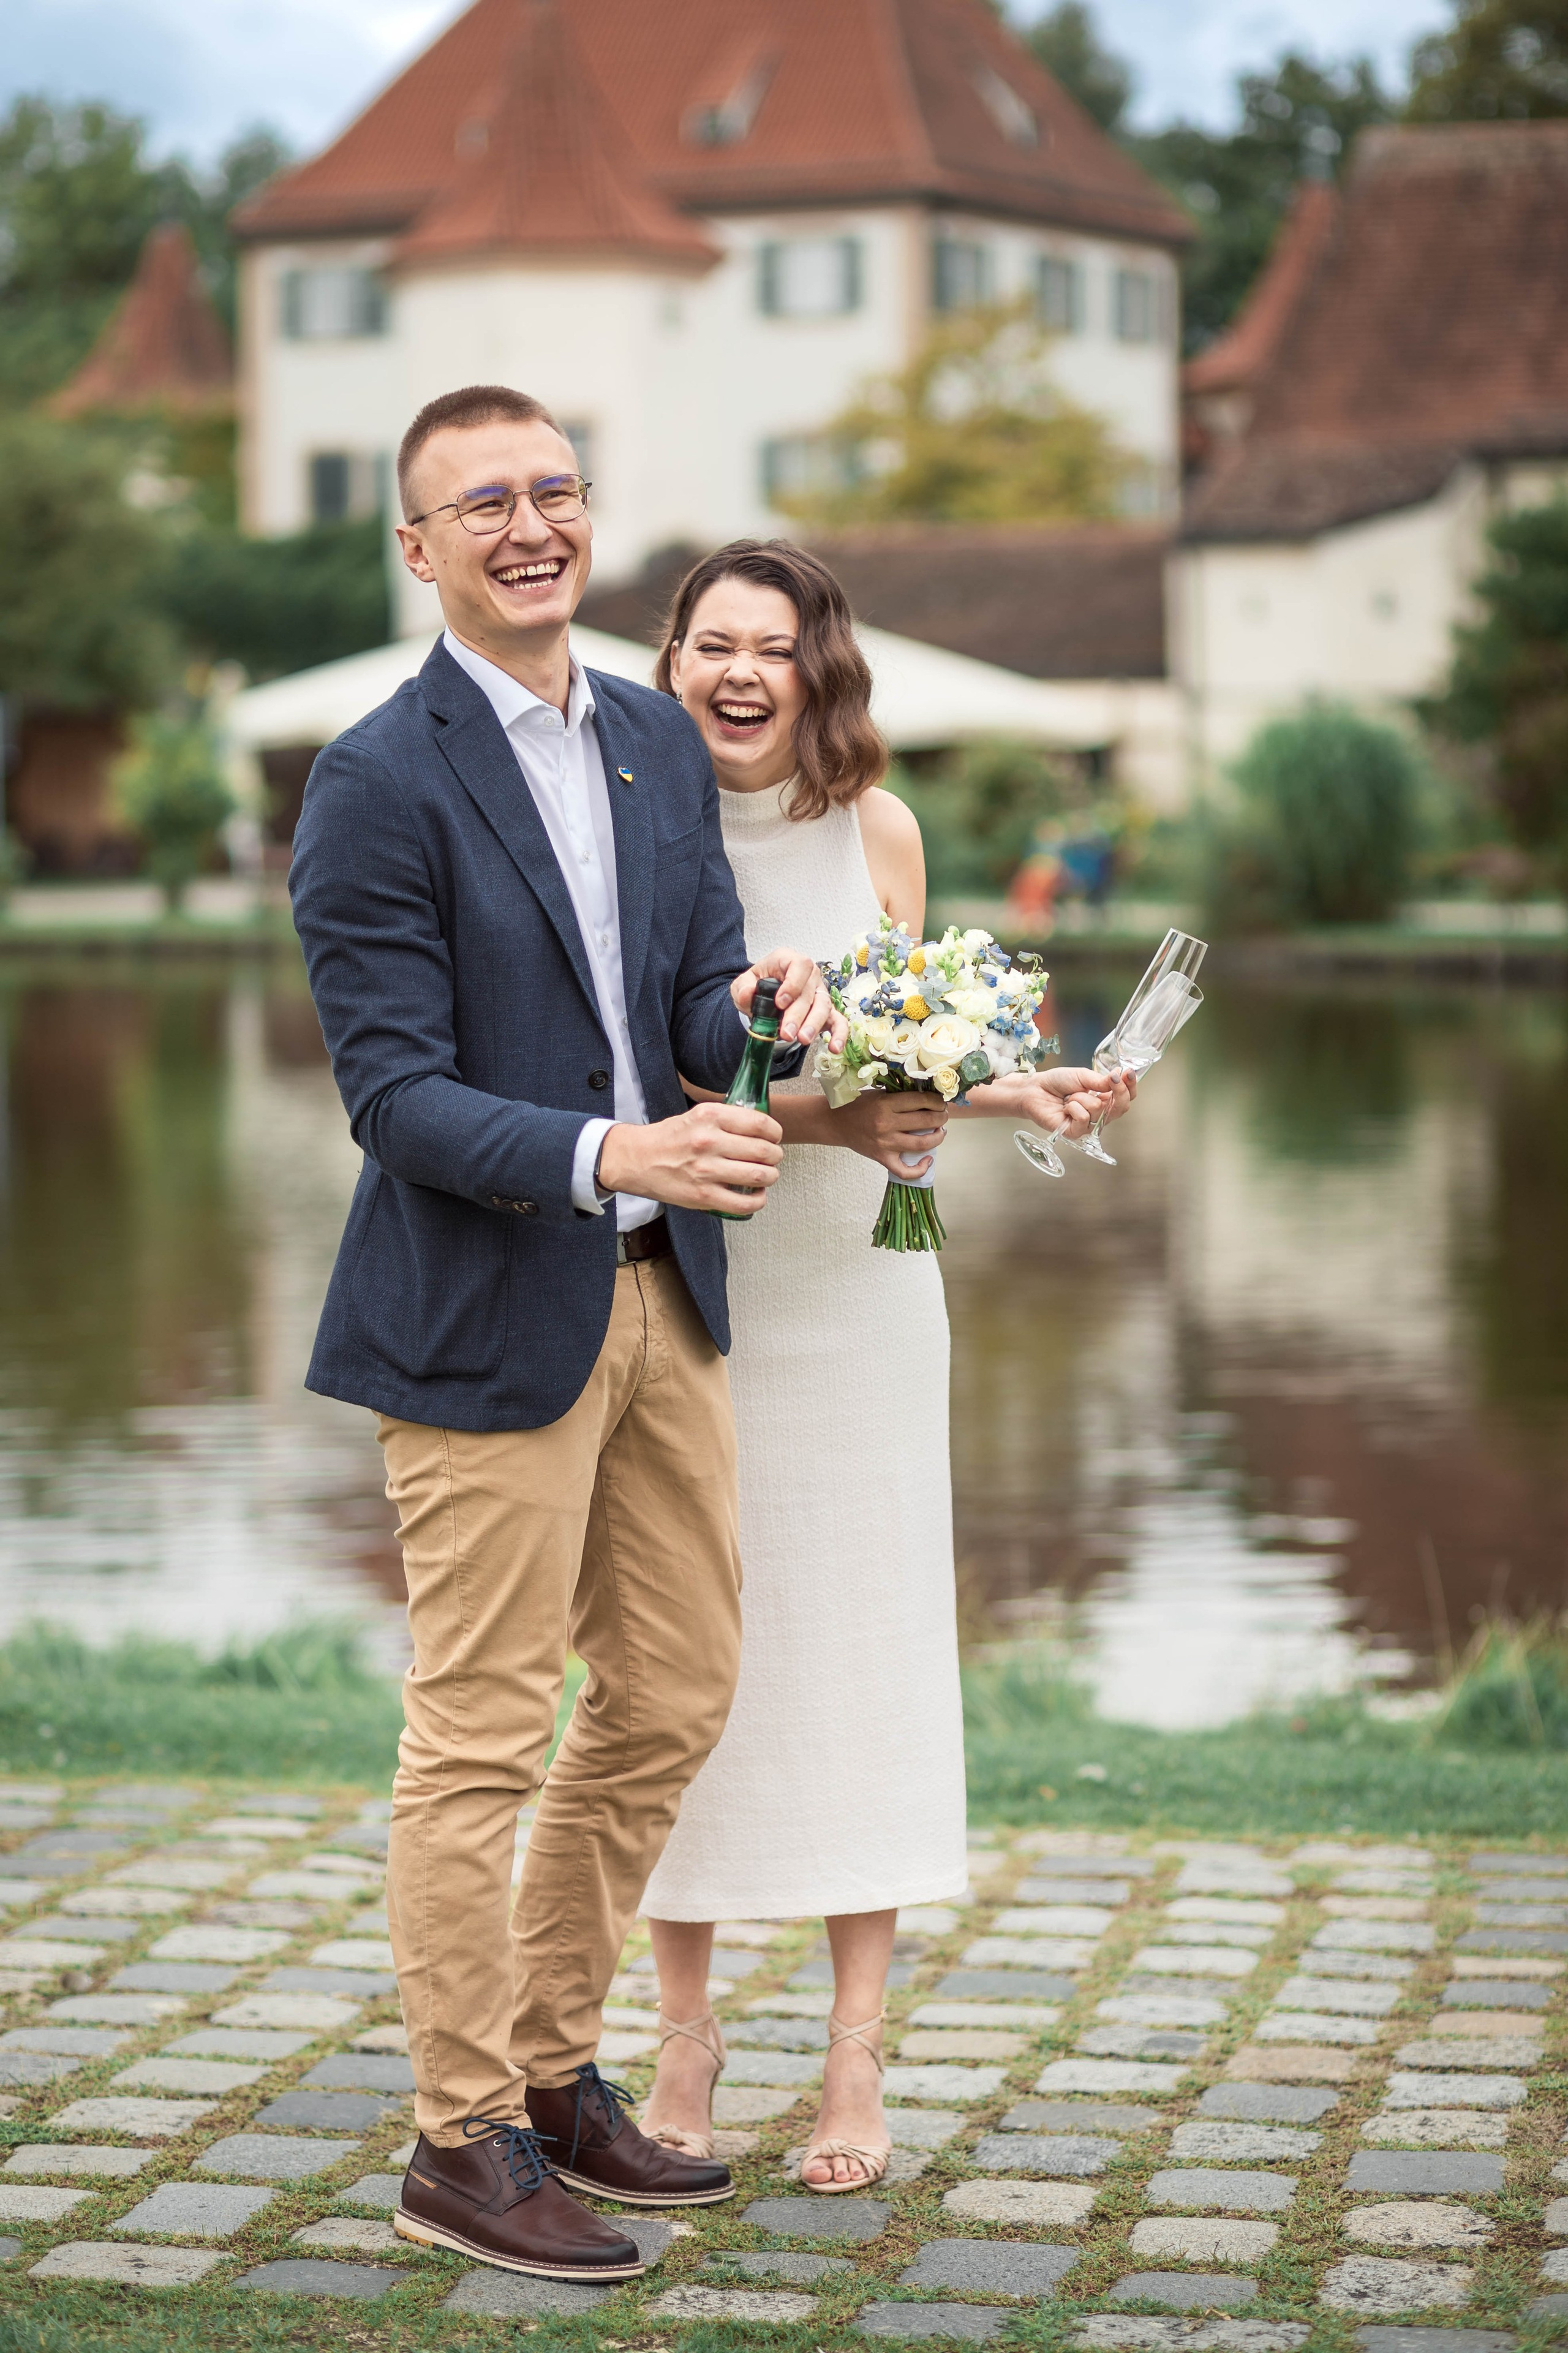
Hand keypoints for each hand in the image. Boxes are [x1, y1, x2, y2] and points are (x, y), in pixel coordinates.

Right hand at [597, 1103, 782, 1215]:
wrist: (637, 1160)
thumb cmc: (668, 1138)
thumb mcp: (697, 1115)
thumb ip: (727, 1119)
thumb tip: (761, 1127)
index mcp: (710, 1117)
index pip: (760, 1124)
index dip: (775, 1132)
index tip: (775, 1137)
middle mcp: (709, 1141)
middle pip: (764, 1150)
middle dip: (775, 1155)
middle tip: (773, 1157)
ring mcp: (706, 1171)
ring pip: (759, 1176)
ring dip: (771, 1176)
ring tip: (767, 1175)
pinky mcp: (703, 1196)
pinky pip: (744, 1203)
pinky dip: (758, 1200)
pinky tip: (757, 1194)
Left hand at [733, 950, 846, 1051]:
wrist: (765, 995)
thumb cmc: (758, 985)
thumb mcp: (743, 983)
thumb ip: (743, 988)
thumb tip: (747, 994)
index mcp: (789, 961)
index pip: (800, 966)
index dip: (793, 983)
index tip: (780, 1002)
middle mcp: (809, 975)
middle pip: (810, 992)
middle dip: (798, 1015)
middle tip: (786, 1032)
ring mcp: (819, 993)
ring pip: (824, 1006)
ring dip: (814, 1024)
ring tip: (802, 1039)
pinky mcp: (826, 1010)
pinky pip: (838, 1020)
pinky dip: (839, 1034)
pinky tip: (834, 1047)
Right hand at [825, 1089, 948, 1178]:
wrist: (835, 1122)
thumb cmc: (858, 1105)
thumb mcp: (878, 1094)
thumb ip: (900, 1095)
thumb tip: (928, 1096)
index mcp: (885, 1104)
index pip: (921, 1100)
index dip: (937, 1101)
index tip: (941, 1101)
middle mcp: (886, 1124)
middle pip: (925, 1121)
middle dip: (941, 1117)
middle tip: (943, 1115)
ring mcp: (885, 1143)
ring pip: (921, 1144)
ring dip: (938, 1138)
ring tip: (941, 1132)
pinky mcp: (882, 1158)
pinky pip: (905, 1171)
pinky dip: (920, 1169)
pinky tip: (928, 1160)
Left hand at [976, 1065, 1134, 1139]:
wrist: (1034, 1090)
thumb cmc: (1057, 1082)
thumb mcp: (1081, 1076)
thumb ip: (1100, 1081)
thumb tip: (1118, 1078)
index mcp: (1104, 1099)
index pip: (1126, 1097)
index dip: (1131, 1086)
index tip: (1129, 1072)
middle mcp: (1099, 1114)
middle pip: (1120, 1107)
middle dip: (1118, 1091)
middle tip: (1111, 1079)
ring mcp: (1088, 1125)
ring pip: (1099, 1110)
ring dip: (1082, 1097)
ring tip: (1069, 1096)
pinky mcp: (1075, 1133)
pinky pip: (1084, 1118)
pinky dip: (1073, 1107)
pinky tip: (1065, 1107)